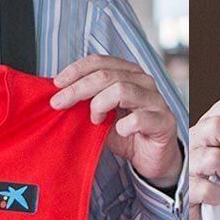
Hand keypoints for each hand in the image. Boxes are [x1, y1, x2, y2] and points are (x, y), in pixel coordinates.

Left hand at [50, 55, 182, 189]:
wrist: (151, 157)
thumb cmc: (125, 132)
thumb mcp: (100, 113)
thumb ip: (85, 100)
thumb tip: (56, 93)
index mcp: (128, 73)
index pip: (99, 61)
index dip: (75, 70)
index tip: (56, 84)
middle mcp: (143, 81)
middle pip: (106, 75)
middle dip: (77, 89)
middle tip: (59, 103)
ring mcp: (155, 100)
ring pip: (121, 90)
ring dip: (99, 105)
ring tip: (95, 121)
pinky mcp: (164, 121)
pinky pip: (139, 118)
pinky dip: (124, 126)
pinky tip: (120, 131)